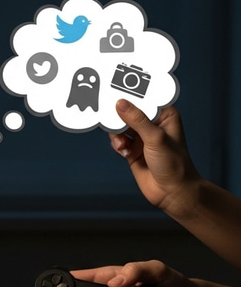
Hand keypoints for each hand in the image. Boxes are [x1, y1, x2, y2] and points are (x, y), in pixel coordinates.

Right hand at [108, 101, 200, 219]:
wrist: (171, 191)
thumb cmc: (174, 164)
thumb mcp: (155, 138)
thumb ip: (137, 120)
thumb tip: (121, 104)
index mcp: (164, 115)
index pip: (145, 99)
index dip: (131, 96)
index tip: (116, 94)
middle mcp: (152, 124)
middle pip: (129, 112)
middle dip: (120, 118)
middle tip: (112, 120)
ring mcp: (142, 138)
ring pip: (121, 127)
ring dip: (117, 134)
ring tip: (122, 144)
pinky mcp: (132, 150)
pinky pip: (118, 141)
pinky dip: (117, 145)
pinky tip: (123, 151)